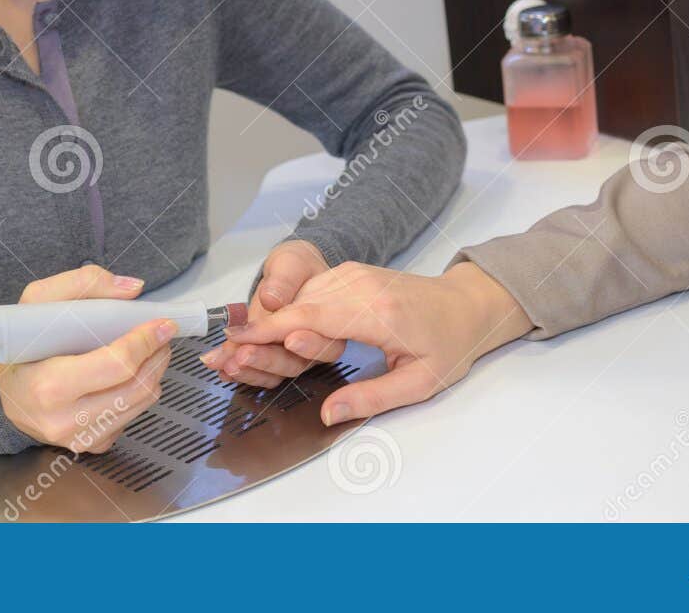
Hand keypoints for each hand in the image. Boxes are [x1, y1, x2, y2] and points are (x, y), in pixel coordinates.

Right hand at [0, 264, 172, 453]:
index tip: (163, 324)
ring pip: (142, 403)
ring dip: (155, 372)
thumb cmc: (22, 345)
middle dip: (157, 355)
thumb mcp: (38, 301)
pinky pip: (132, 417)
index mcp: (49, 386)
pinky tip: (129, 375)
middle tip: (162, 334)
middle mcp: (65, 420)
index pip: (117, 365)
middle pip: (137, 387)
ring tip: (151, 350)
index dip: (146, 341)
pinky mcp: (92, 445)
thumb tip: (132, 288)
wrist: (9, 392)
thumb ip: (85, 283)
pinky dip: (139, 392)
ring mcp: (79, 438)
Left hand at [201, 239, 339, 388]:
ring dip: (248, 371)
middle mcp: (309, 346)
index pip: (321, 342)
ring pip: (273, 374)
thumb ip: (284, 280)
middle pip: (294, 364)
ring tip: (225, 363)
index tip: (288, 339)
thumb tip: (272, 299)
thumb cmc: (296, 267)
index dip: (307, 345)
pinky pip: (255, 372)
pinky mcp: (267, 358)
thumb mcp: (292, 263)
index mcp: (326, 324)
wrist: (284, 273)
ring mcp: (287, 355)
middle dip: (267, 360)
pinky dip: (236, 372)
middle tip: (243, 353)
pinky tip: (219, 366)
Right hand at [219, 260, 530, 424]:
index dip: (268, 331)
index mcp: (377, 312)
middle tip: (222, 357)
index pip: (310, 318)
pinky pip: (309, 291)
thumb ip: (371, 398)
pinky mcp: (349, 273)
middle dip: (258, 333)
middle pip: (295, 307)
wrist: (466, 304)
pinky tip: (272, 331)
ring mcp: (353, 274)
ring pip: (298, 298)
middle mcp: (360, 285)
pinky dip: (287, 311)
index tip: (235, 343)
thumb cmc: (448, 344)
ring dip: (269, 322)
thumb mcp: (419, 383)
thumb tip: (329, 414)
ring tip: (238, 348)